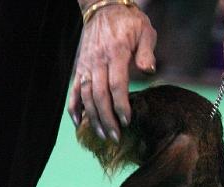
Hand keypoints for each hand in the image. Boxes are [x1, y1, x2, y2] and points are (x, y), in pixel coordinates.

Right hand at [68, 2, 156, 141]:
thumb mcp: (145, 31)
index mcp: (115, 53)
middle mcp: (97, 61)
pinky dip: (74, 108)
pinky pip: (73, 90)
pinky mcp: (79, 68)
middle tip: (116, 138)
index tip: (127, 121)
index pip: (116, 84)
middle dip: (107, 119)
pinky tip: (79, 124)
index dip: (121, 105)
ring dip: (93, 118)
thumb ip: (147, 52)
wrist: (104, 8)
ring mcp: (86, 65)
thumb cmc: (130, 22)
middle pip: (99, 95)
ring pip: (85, 96)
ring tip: (102, 136)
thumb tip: (149, 71)